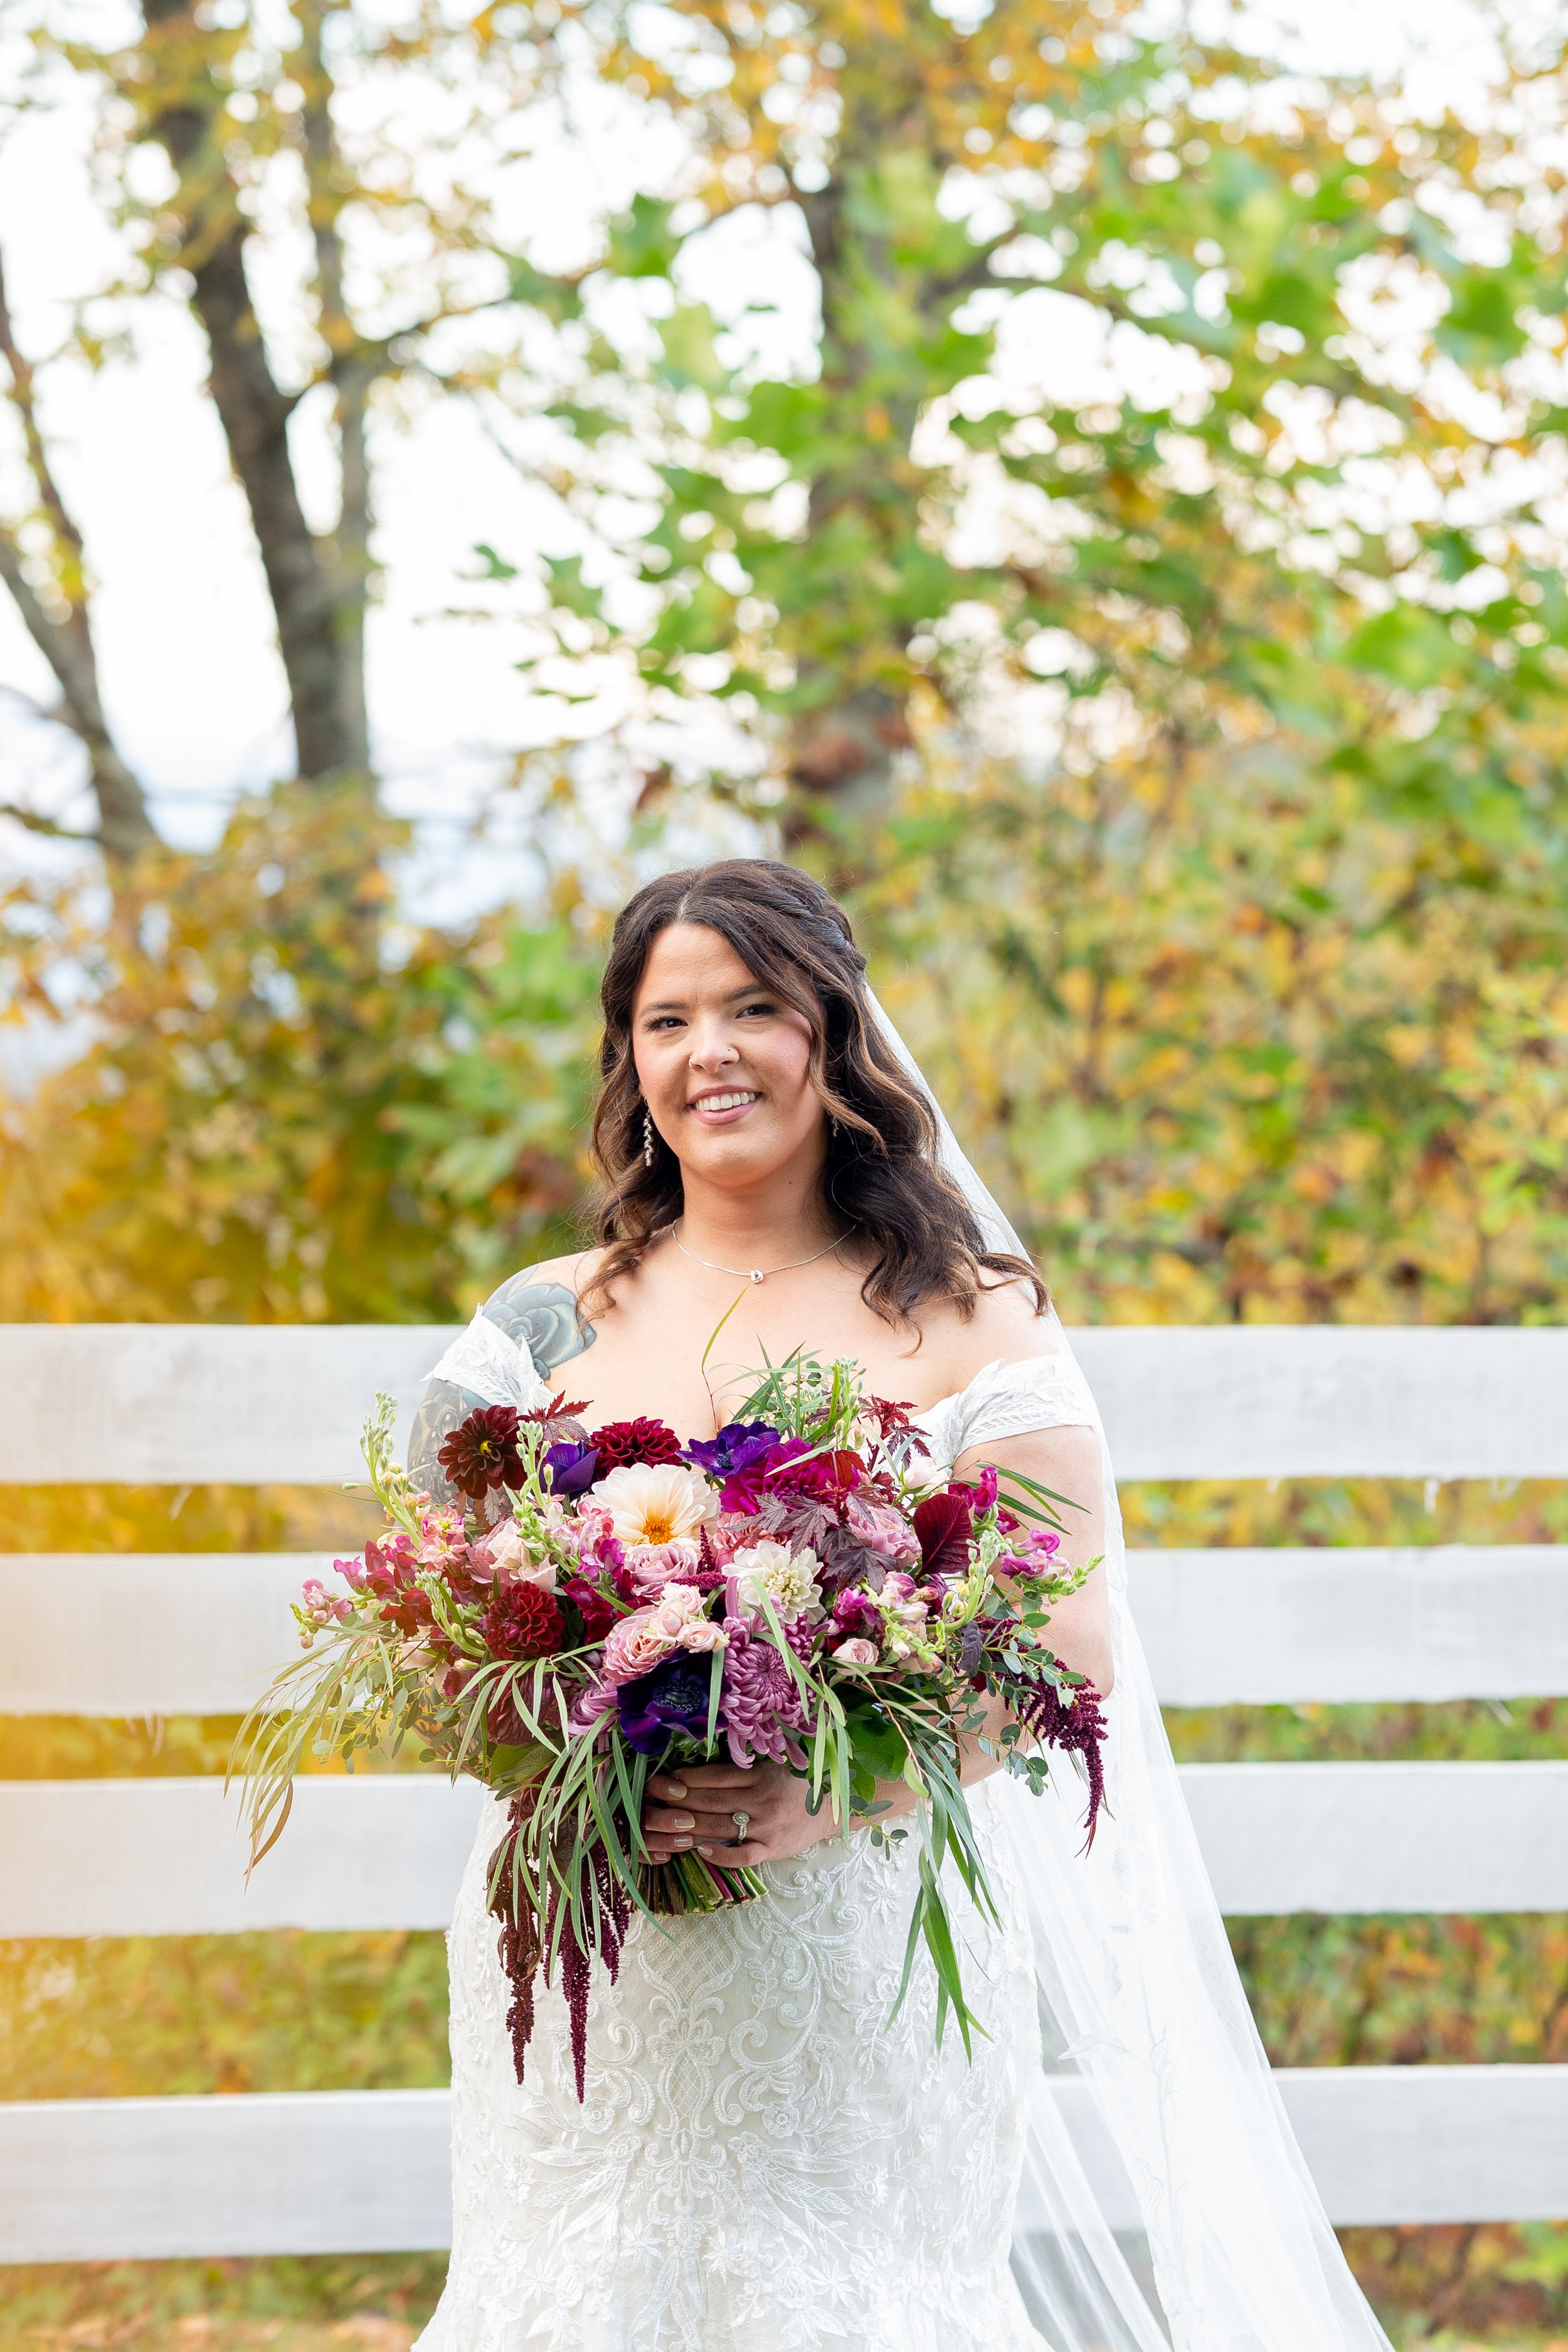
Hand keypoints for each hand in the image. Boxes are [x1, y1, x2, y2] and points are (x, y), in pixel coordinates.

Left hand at [641, 1759, 834, 1869]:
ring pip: (721, 1825)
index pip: (716, 1776)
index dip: (687, 1778)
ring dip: (690, 1825)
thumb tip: (698, 1770)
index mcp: (760, 1775)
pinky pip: (743, 1855)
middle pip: (711, 1801)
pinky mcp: (772, 1849)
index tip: (665, 1780)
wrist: (831, 1811)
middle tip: (654, 1801)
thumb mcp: (771, 1767)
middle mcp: (761, 1799)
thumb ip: (741, 1769)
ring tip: (666, 1825)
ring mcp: (766, 1826)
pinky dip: (721, 1854)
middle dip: (679, 1801)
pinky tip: (701, 1850)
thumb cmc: (795, 1786)